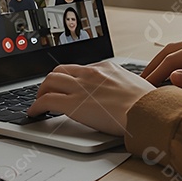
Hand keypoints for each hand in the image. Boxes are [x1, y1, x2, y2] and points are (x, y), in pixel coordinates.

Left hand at [27, 62, 153, 134]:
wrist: (145, 110)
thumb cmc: (146, 103)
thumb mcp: (136, 85)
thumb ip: (124, 86)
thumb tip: (126, 93)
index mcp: (106, 68)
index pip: (80, 69)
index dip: (71, 78)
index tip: (69, 86)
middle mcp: (90, 73)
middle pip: (60, 70)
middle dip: (51, 81)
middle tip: (49, 91)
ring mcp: (80, 87)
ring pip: (50, 81)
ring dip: (41, 91)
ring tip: (39, 101)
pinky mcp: (73, 104)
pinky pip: (46, 101)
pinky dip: (36, 106)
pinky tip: (35, 112)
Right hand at [142, 37, 181, 95]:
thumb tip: (172, 77)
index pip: (172, 59)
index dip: (155, 73)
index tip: (143, 87)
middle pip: (172, 51)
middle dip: (154, 65)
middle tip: (141, 82)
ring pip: (181, 51)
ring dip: (165, 63)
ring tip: (154, 77)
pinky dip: (178, 63)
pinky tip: (177, 73)